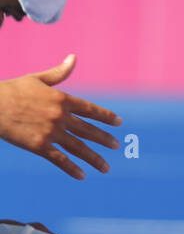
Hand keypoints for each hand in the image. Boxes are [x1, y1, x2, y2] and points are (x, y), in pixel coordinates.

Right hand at [0, 56, 120, 179]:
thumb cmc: (13, 90)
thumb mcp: (37, 79)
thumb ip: (59, 73)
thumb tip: (74, 58)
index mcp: (61, 99)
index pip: (90, 109)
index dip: (106, 117)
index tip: (119, 123)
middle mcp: (60, 116)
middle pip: (88, 130)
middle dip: (104, 139)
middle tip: (116, 146)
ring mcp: (51, 132)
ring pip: (79, 148)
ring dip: (94, 159)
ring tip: (106, 168)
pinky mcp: (40, 146)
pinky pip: (61, 160)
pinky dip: (73, 169)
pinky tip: (82, 176)